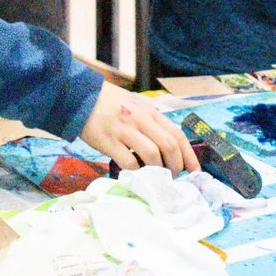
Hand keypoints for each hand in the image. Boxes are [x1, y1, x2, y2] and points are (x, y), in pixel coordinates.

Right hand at [78, 82, 196, 173]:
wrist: (80, 96)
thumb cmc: (110, 103)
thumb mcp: (135, 105)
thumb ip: (151, 122)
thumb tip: (169, 148)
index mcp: (150, 111)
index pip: (177, 134)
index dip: (189, 155)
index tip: (195, 171)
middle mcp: (140, 119)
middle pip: (168, 146)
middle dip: (176, 166)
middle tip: (174, 177)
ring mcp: (124, 130)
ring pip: (152, 155)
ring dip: (158, 170)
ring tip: (156, 178)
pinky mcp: (108, 141)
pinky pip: (129, 161)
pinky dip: (136, 172)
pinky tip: (136, 175)